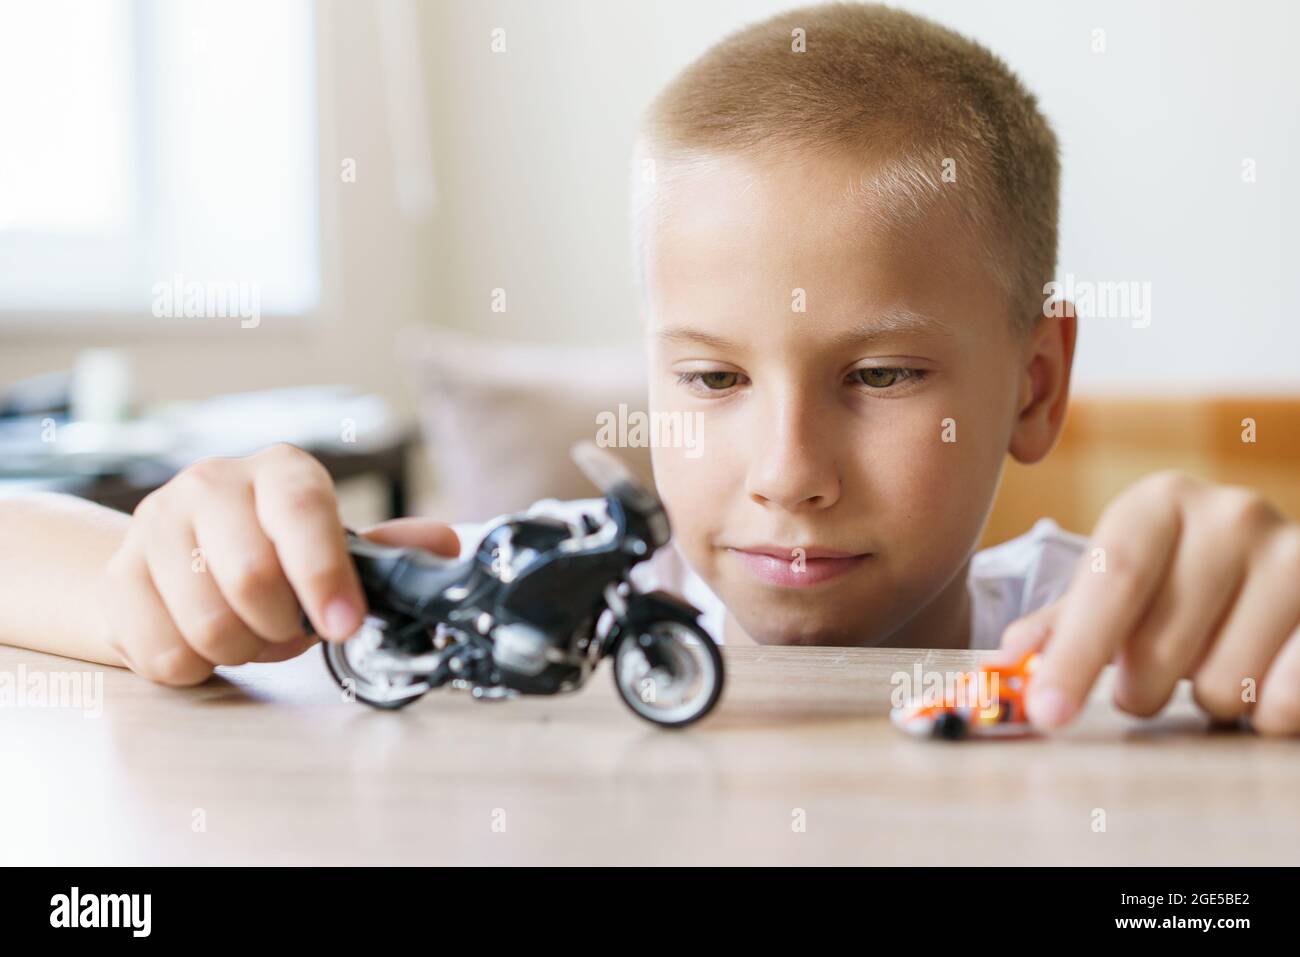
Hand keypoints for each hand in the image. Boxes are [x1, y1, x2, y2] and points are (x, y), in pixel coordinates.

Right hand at [95, 444, 459, 685]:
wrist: (176, 558)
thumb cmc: (272, 553)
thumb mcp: (335, 546)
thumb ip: (385, 550)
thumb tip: (444, 545)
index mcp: (282, 470)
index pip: (304, 512)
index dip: (326, 575)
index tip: (344, 626)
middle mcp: (214, 482)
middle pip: (251, 578)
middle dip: (283, 629)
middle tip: (291, 633)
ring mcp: (156, 522)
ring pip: (206, 622)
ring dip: (241, 651)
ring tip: (250, 634)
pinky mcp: (118, 572)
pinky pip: (161, 651)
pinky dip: (195, 667)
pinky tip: (205, 643)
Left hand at [1000, 471, 1299, 735]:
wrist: (1269, 563)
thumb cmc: (1176, 580)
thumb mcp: (1117, 583)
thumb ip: (1062, 623)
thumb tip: (1010, 657)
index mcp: (1160, 502)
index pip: (1112, 582)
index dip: (1075, 654)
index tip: (1045, 712)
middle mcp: (1233, 516)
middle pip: (1158, 648)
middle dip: (1136, 689)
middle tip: (1142, 679)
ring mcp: (1296, 558)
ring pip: (1221, 686)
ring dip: (1203, 698)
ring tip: (1212, 662)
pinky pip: (1285, 701)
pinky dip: (1262, 713)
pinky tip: (1259, 680)